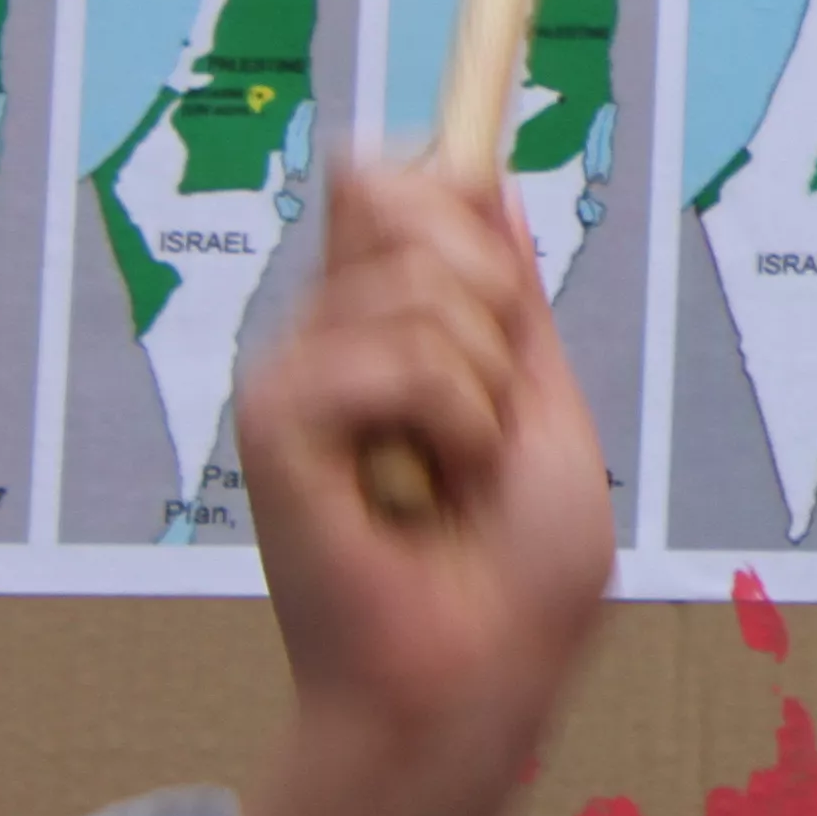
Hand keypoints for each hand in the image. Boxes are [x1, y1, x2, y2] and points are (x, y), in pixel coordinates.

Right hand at [205, 164, 614, 815]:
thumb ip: (504, 292)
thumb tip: (472, 172)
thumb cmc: (513, 571)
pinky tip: (424, 493)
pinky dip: (453, 424)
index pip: (394, 185)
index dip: (438, 164)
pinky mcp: (274, 423)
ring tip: (458, 474)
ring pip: (428, 288)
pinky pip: (398, 361)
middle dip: (500, 304)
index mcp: (393, 330)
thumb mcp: (541, 399)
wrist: (477, 676)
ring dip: (486, 389)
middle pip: (415, 202)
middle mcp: (332, 339)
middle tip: (492, 422)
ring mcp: (298, 376)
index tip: (474, 139)